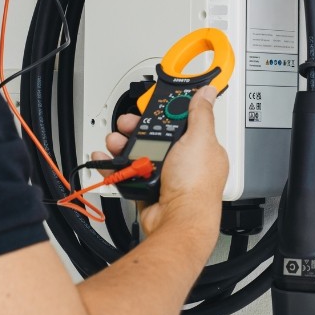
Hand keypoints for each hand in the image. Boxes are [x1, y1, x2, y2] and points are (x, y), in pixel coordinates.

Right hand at [95, 86, 228, 242]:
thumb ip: (201, 114)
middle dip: (136, 128)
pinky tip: (106, 158)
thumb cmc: (195, 185)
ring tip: (114, 142)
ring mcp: (164, 175)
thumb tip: (208, 93)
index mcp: (200, 147)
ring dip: (122, 145)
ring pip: (138, 153)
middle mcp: (183, 162)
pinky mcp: (147, 188)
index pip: (182, 122)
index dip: (165, 113)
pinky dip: (114, 166)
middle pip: (155, 136)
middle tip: (126, 124)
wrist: (177, 221)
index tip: (151, 108)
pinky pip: (127, 173)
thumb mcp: (200, 139)